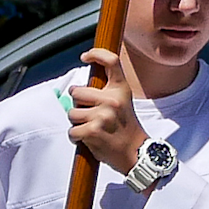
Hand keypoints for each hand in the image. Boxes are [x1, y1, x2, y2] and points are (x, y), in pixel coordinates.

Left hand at [66, 46, 149, 176]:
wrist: (136, 154)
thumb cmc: (125, 129)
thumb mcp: (122, 103)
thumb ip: (105, 93)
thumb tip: (78, 87)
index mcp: (121, 90)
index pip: (111, 61)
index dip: (96, 54)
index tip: (85, 56)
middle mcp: (112, 100)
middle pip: (77, 92)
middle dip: (77, 104)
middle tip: (90, 115)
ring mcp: (102, 115)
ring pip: (72, 113)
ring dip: (77, 123)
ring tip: (93, 129)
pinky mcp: (92, 131)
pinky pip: (72, 131)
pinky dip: (77, 137)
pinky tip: (90, 139)